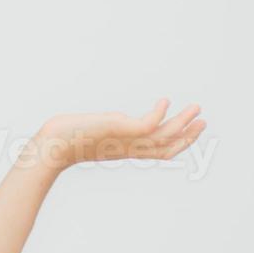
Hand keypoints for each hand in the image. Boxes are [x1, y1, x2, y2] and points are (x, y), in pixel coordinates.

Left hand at [34, 98, 205, 170]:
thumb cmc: (65, 139)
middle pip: (167, 148)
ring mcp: (124, 140)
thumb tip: (117, 120)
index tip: (192, 127)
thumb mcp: (96, 130)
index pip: (160, 151)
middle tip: (203, 119)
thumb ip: (111, 126)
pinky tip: (165, 101)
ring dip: (182, 122)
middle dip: (187, 135)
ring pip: (162, 137)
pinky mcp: (118, 130)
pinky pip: (147, 125)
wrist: (50, 145)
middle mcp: (128, 148)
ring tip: (196, 107)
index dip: (179, 142)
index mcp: (125, 150)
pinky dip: (160, 114)